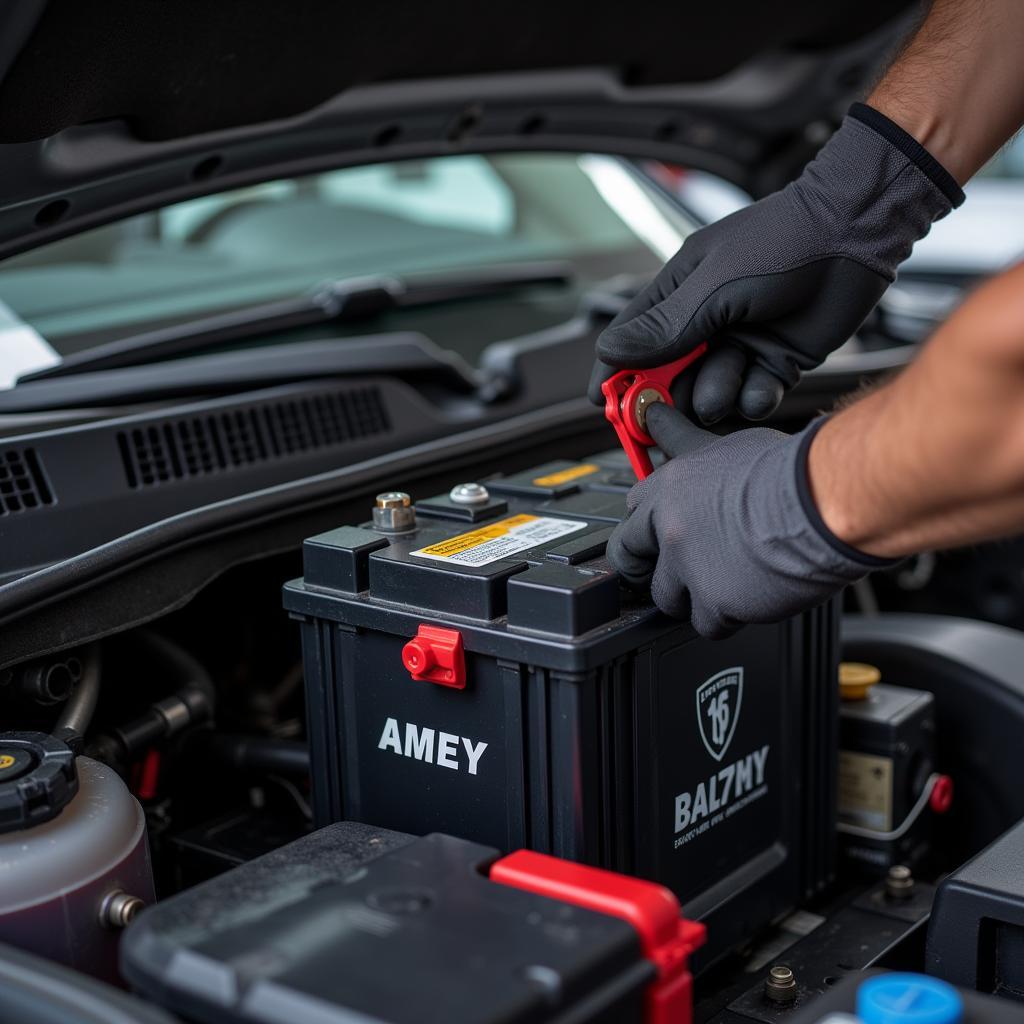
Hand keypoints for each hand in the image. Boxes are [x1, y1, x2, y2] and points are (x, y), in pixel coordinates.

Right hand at [589, 105, 962, 422]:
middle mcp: (706, 323)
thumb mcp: (713, 287)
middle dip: (667, 397)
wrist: (856, 232)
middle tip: (666, 417)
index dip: (615, 374)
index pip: (632, 341)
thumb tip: (609, 351)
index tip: (603, 403)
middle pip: (669, 376)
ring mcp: (741, 343)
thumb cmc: (782, 242)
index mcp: (679, 295)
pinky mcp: (777, 361)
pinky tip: (761, 388)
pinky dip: (754, 398)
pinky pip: (753, 395)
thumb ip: (664, 327)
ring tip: (730, 385)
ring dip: (716, 395)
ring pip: (711, 391)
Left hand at [607, 404, 889, 637]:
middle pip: (630, 560)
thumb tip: (658, 419)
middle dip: (648, 569)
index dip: (643, 529)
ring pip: (667, 598)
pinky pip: (707, 625)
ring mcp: (688, 567)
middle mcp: (670, 527)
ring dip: (693, 597)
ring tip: (726, 583)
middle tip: (674, 573)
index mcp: (669, 487)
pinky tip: (749, 598)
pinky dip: (728, 618)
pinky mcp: (715, 602)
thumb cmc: (789, 472)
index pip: (630, 513)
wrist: (824, 503)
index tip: (653, 538)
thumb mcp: (726, 444)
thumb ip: (684, 442)